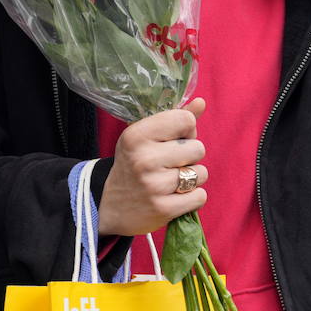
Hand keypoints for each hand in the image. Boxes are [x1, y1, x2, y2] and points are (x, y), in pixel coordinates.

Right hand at [97, 99, 208, 235]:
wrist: (108, 206)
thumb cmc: (134, 164)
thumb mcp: (146, 137)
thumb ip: (175, 118)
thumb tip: (201, 102)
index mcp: (137, 135)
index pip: (186, 120)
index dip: (186, 130)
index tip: (173, 140)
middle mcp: (144, 159)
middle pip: (198, 148)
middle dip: (190, 156)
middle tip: (171, 164)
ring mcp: (153, 186)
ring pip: (201, 173)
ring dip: (193, 178)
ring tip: (172, 181)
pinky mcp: (162, 209)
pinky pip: (200, 196)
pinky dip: (193, 198)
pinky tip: (175, 197)